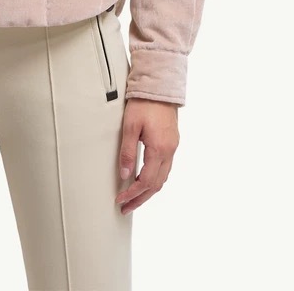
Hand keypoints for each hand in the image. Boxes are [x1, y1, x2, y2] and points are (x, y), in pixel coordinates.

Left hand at [116, 98, 179, 212]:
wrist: (160, 86)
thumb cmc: (144, 103)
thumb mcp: (130, 126)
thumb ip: (127, 152)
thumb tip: (125, 175)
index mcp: (159, 149)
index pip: (146, 181)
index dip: (133, 194)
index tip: (120, 200)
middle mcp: (169, 151)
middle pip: (157, 185)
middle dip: (141, 198)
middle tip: (126, 207)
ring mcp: (172, 147)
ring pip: (163, 178)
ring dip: (148, 190)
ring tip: (133, 198)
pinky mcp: (172, 141)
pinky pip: (165, 167)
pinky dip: (155, 178)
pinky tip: (145, 179)